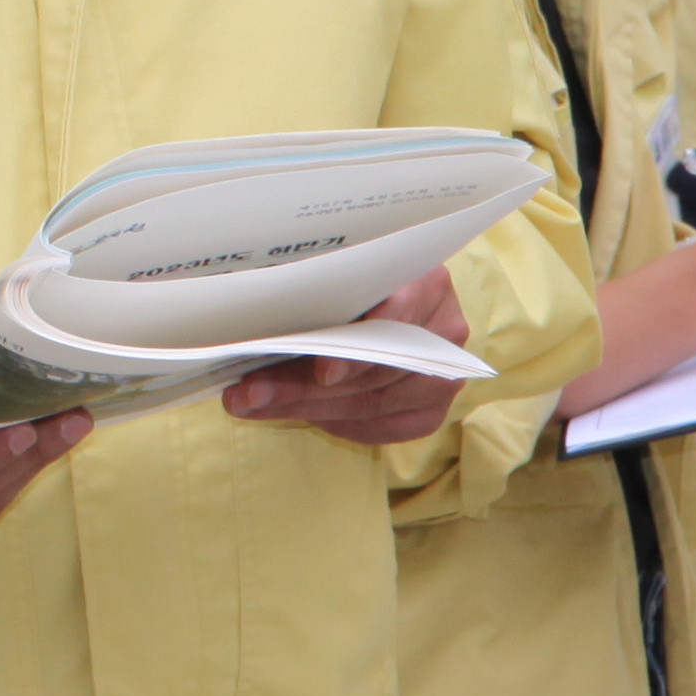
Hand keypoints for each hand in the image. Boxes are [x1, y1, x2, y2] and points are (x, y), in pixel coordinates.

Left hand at [225, 266, 468, 446]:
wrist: (387, 295)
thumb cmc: (347, 277)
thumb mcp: (334, 270)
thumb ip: (314, 289)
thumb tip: (255, 319)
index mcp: (426, 278)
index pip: (398, 313)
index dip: (362, 346)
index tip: (322, 372)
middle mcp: (446, 326)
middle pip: (375, 367)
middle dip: (305, 385)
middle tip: (249, 393)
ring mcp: (446, 371)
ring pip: (376, 402)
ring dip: (308, 407)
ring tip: (253, 404)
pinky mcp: (434, 405)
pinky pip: (388, 426)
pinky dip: (341, 424)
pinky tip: (301, 415)